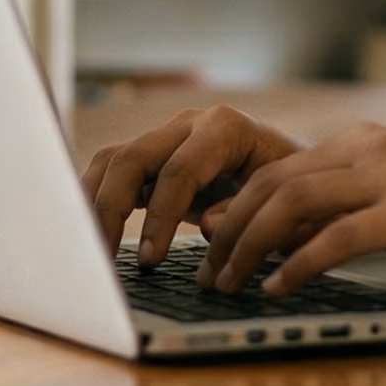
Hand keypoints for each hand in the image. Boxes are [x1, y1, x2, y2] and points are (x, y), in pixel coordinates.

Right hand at [80, 105, 305, 264]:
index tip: (151, 260)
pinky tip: (90, 236)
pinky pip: (112, 172)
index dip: (160, 218)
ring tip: (88, 253)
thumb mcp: (285, 200)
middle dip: (112, 211)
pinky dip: (94, 201)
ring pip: (113, 161)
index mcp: (226, 127)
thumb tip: (205, 225)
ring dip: (93, 205)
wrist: (297, 173)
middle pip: (133, 158)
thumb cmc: (295, 187)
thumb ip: (247, 211)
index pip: (179, 170)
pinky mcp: (155, 158)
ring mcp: (168, 137)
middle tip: (107, 262)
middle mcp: (190, 124)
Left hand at [197, 122, 385, 294]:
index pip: (281, 167)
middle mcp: (374, 149)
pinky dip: (297, 265)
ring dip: (250, 248)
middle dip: (231, 228)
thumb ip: (364, 198)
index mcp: (371, 141)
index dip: (237, 205)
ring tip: (233, 283)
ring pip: (292, 203)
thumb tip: (306, 230)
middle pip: (274, 181)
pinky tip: (280, 288)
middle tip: (211, 269)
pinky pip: (335, 238)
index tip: (214, 242)